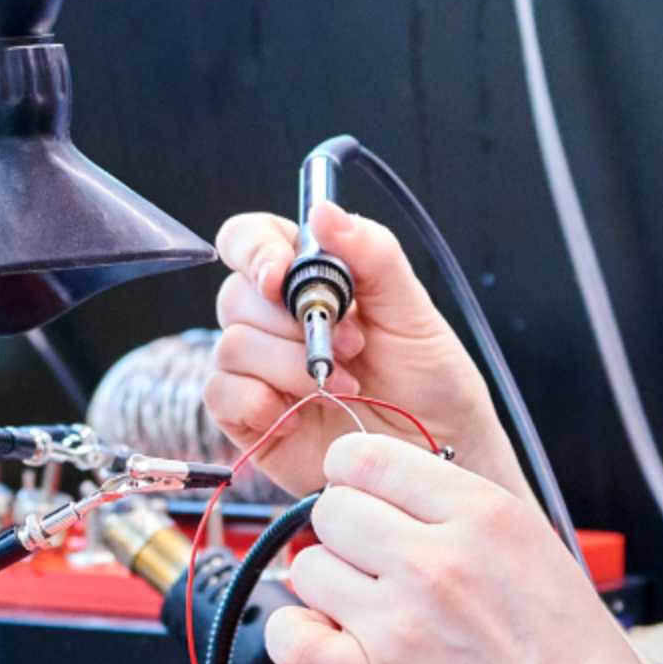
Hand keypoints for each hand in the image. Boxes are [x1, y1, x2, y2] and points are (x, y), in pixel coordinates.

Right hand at [207, 200, 518, 497]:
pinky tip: (300, 416)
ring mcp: (260, 369)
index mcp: (311, 279)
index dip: (255, 251)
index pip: (251, 241)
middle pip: (234, 294)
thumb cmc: (430, 381)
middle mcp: (276, 320)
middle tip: (352, 346)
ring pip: (231, 346)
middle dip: (290, 322)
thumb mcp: (412, 310)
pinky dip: (261, 402)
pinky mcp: (250, 418)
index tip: (280, 277)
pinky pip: (222, 395)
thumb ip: (371, 254)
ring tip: (345, 387)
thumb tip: (325, 211)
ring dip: (289, 367)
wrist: (440, 453)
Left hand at [261, 432, 644, 663]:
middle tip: (368, 563)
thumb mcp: (529, 541)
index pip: (367, 456)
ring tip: (361, 608)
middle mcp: (435, 560)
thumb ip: (456, 510)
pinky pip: (291, 638)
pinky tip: (321, 639)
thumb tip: (387, 487)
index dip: (351, 474)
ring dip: (325, 587)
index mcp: (479, 514)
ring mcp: (400, 621)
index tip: (358, 495)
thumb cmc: (564, 646)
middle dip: (342, 533)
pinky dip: (294, 636)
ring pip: (307, 568)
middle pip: (331, 510)